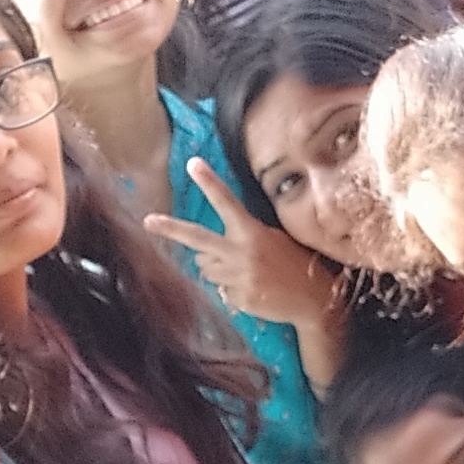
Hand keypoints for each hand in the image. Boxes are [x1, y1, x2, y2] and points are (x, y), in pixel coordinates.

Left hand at [145, 160, 342, 338]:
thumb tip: (207, 249)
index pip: (226, 203)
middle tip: (148, 222)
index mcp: (252, 232)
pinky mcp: (239, 298)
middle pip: (197, 239)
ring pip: (205, 268)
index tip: (193, 164)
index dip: (209, 182)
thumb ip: (243, 237)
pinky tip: (253, 288)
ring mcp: (239, 277)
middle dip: (170, 229)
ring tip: (243, 269)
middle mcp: (242, 253)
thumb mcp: (274, 239)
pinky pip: (220, 290)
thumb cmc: (294, 263)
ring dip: (214, 266)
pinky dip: (230, 288)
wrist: (314, 300)